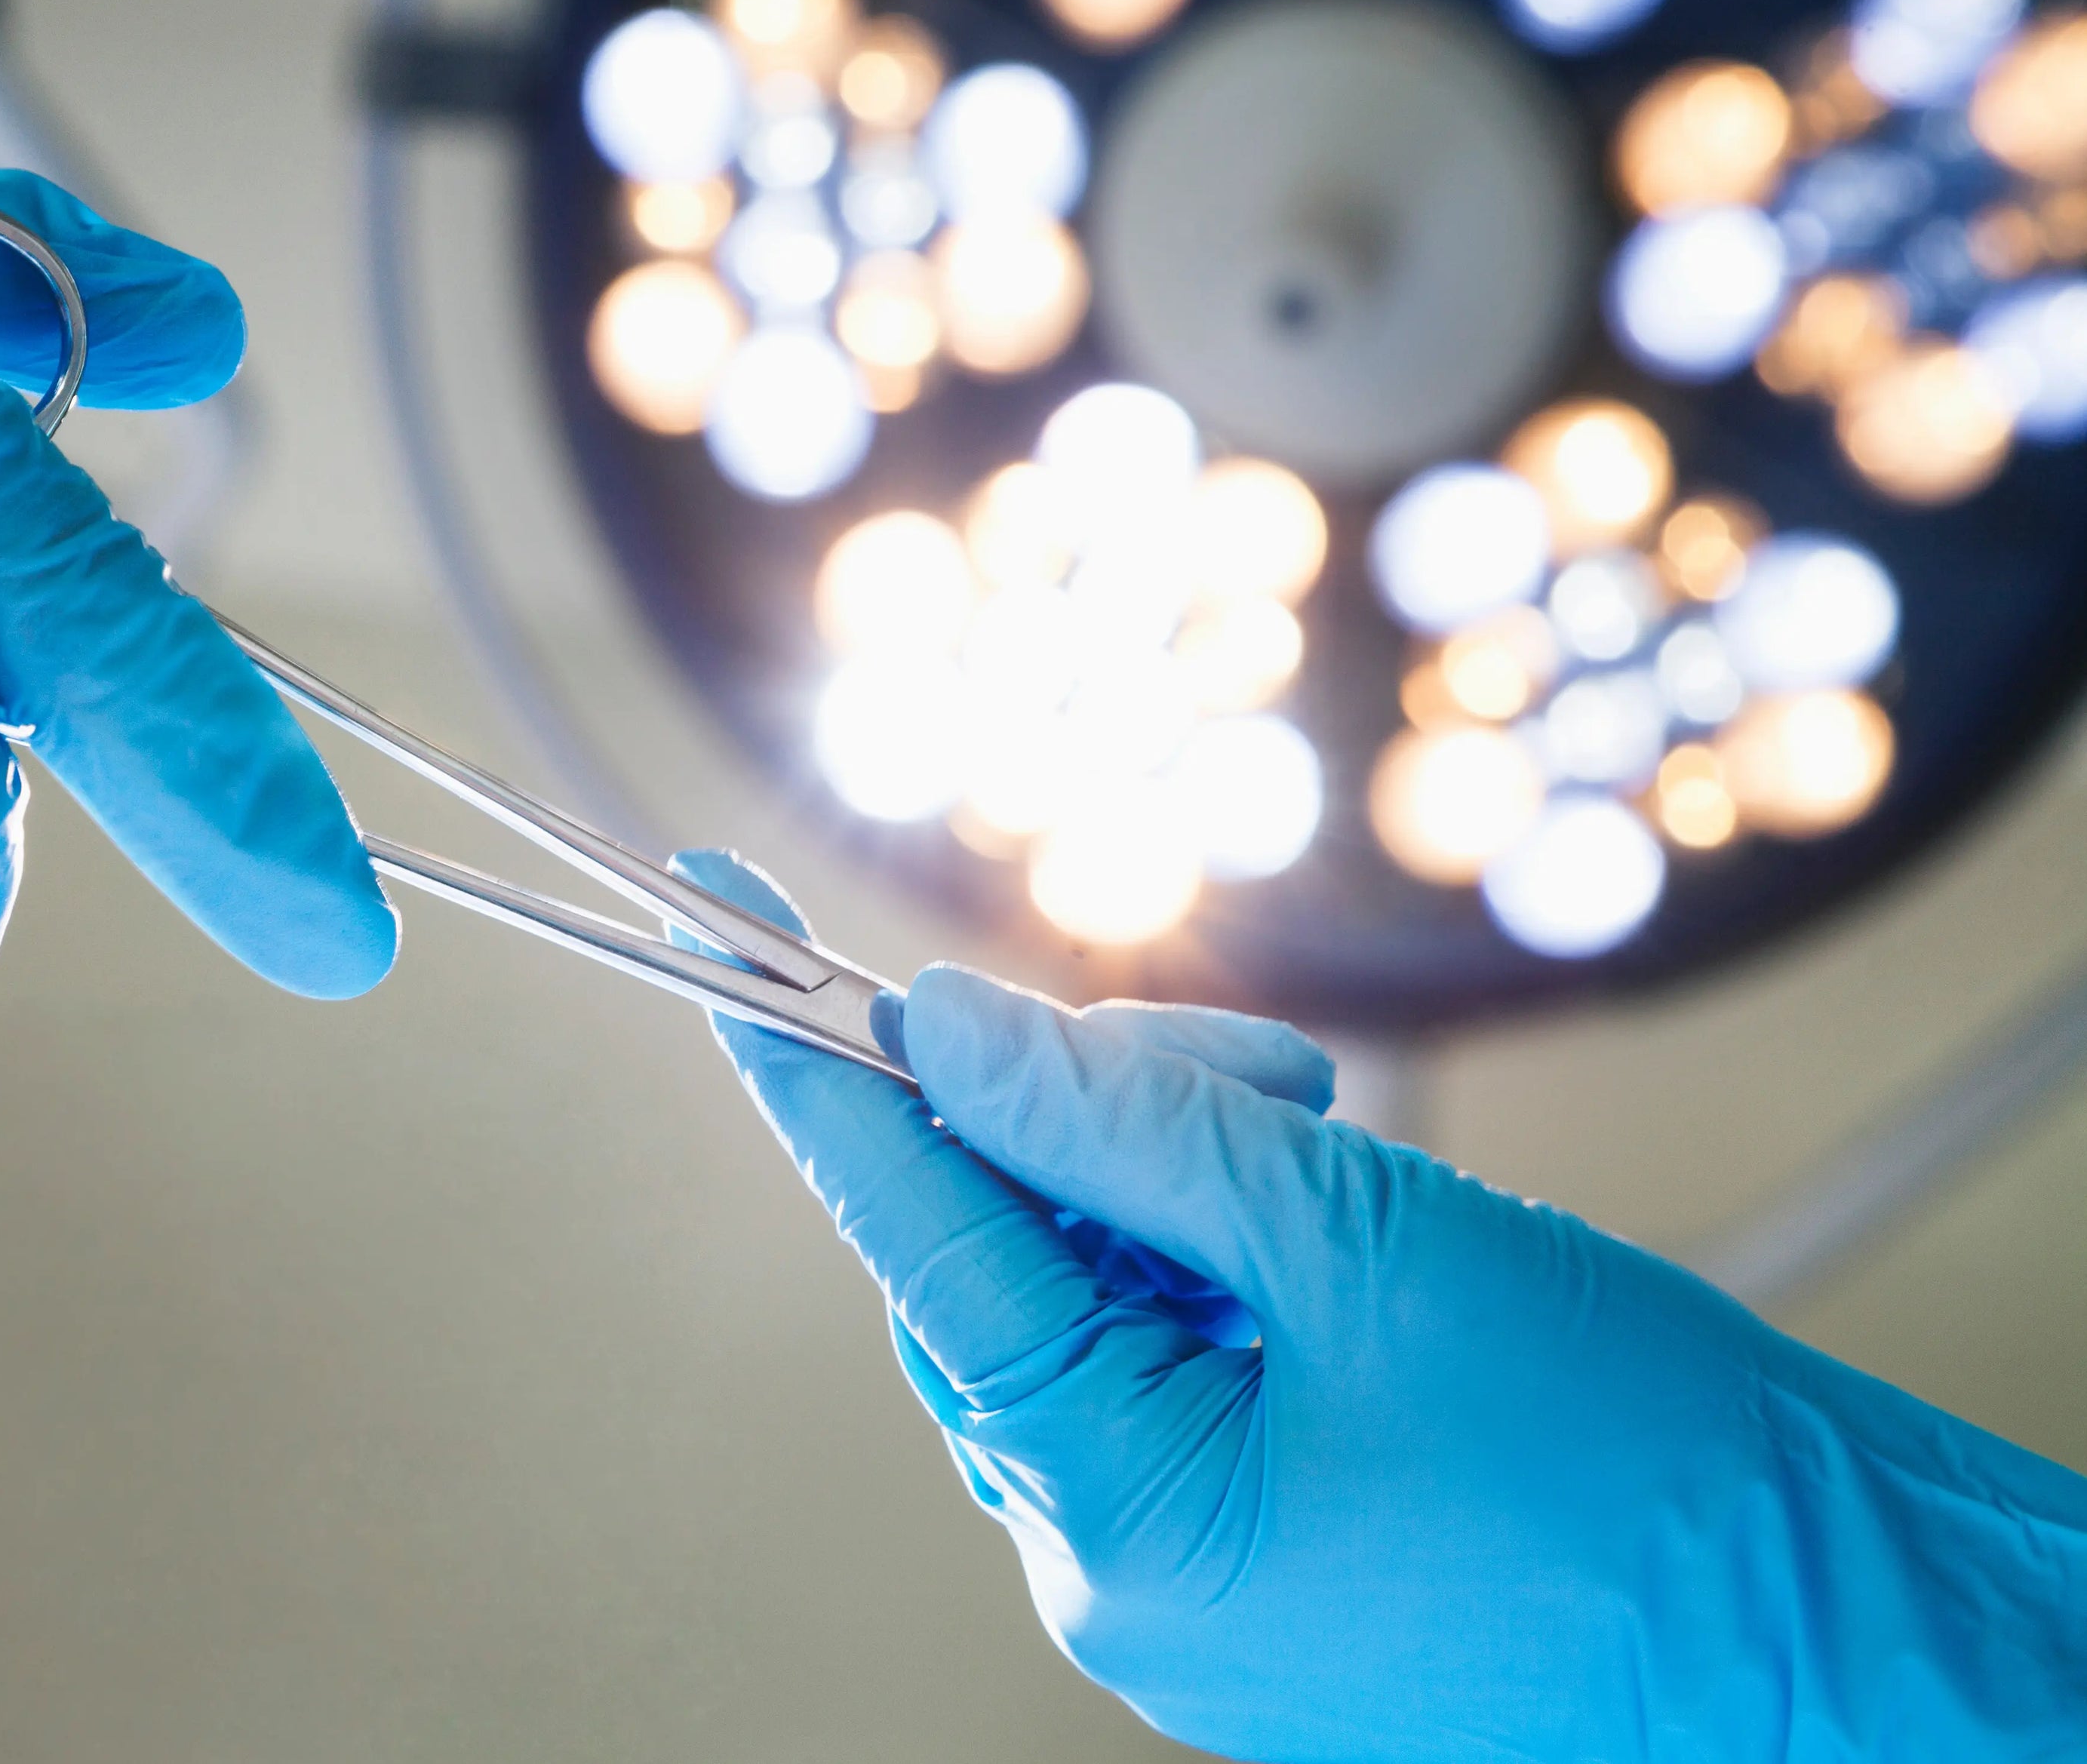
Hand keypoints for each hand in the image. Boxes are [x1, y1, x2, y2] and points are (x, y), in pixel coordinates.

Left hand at [673, 850, 2086, 1761]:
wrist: (1846, 1635)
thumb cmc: (1645, 1466)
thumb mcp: (1365, 1241)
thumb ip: (1126, 1129)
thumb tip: (941, 1028)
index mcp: (1119, 1515)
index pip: (917, 1240)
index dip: (816, 1069)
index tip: (715, 926)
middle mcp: (1114, 1566)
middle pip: (1002, 1260)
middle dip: (1091, 1121)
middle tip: (1250, 1073)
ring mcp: (1186, 1574)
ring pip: (1088, 1301)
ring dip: (1177, 1185)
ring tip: (1337, 1151)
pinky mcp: (1255, 1553)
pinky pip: (1170, 1367)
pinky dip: (1221, 1264)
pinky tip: (1335, 1227)